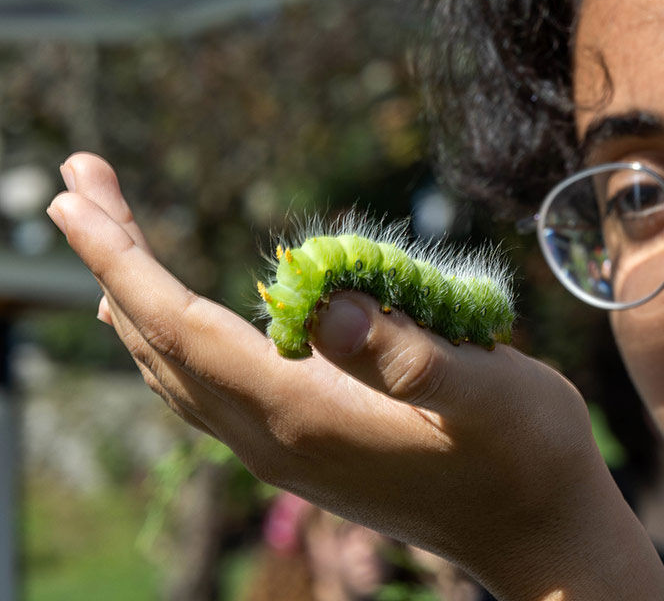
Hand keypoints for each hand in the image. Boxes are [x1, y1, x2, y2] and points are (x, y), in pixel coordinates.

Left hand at [47, 153, 663, 600]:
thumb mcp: (487, 393)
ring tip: (110, 238)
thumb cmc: (526, 452)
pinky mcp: (306, 448)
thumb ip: (409, 355)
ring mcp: (285, 448)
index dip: (124, 263)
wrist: (538, 529)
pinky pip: (207, 389)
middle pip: (162, 344)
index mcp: (305, 413)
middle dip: (113, 263)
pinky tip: (175, 319)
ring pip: (177, 370)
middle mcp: (274, 435)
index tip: (74, 199)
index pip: (185, 330)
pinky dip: (172, 340)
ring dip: (134, 299)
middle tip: (77, 186)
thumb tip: (324, 309)